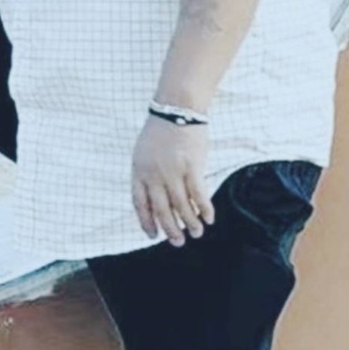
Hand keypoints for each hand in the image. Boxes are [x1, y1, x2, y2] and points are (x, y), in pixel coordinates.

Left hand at [131, 117, 214, 246]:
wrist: (177, 107)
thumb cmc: (161, 130)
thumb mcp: (143, 152)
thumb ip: (147, 174)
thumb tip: (155, 199)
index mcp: (139, 171)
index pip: (140, 204)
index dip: (146, 222)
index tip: (153, 235)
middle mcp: (154, 175)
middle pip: (162, 210)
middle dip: (170, 229)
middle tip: (178, 242)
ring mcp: (173, 172)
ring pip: (182, 206)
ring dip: (190, 223)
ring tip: (196, 233)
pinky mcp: (193, 167)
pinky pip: (199, 195)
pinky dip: (204, 209)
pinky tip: (208, 219)